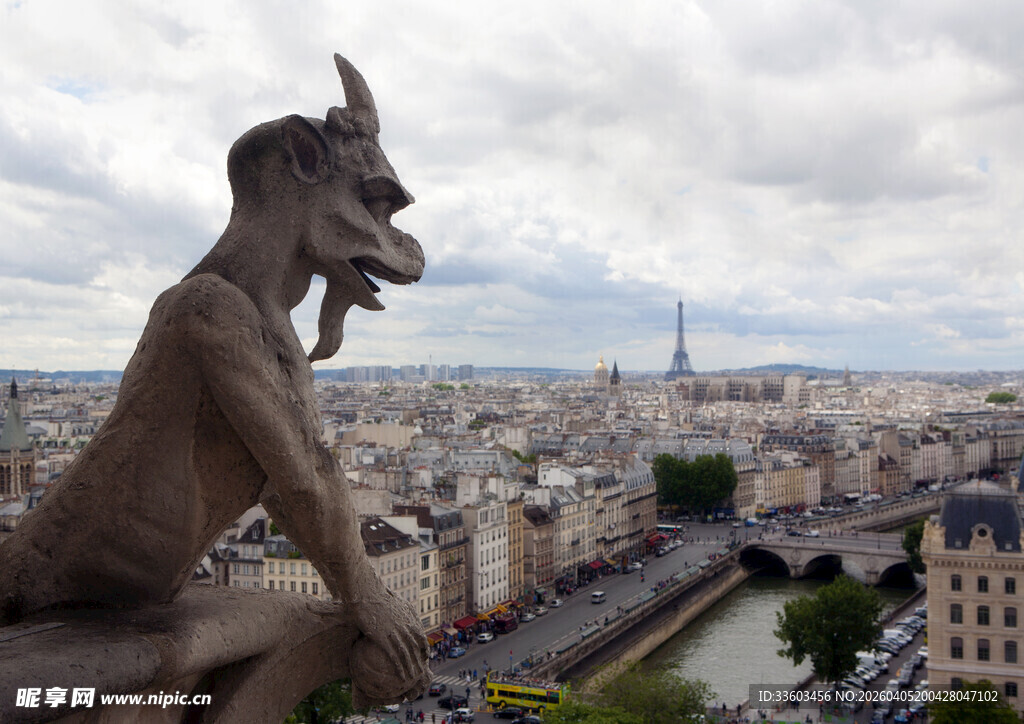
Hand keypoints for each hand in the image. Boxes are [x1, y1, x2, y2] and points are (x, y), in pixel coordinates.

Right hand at [348, 579, 430, 707]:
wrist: (365, 592)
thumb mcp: (391, 601)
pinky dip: (401, 668)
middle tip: (420, 673)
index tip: (424, 657)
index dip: (424, 649)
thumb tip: (394, 613)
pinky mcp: (384, 638)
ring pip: (408, 655)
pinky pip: (395, 657)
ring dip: (412, 669)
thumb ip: (397, 610)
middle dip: (419, 662)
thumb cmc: (374, 595)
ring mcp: (396, 633)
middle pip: (416, 648)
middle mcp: (405, 626)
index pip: (421, 637)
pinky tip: (402, 677)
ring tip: (413, 679)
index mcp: (408, 618)